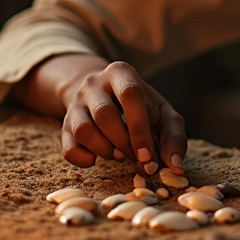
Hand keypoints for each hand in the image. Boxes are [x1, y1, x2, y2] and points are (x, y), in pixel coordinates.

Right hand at [59, 61, 187, 176]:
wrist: (104, 96)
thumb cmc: (141, 108)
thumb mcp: (163, 114)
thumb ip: (174, 137)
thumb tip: (175, 167)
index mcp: (122, 73)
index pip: (130, 95)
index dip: (139, 128)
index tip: (148, 157)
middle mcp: (94, 83)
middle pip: (105, 114)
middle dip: (125, 144)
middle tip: (139, 162)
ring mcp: (76, 103)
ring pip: (84, 130)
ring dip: (105, 151)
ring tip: (119, 155)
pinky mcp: (64, 125)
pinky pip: (68, 148)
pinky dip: (84, 160)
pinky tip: (97, 159)